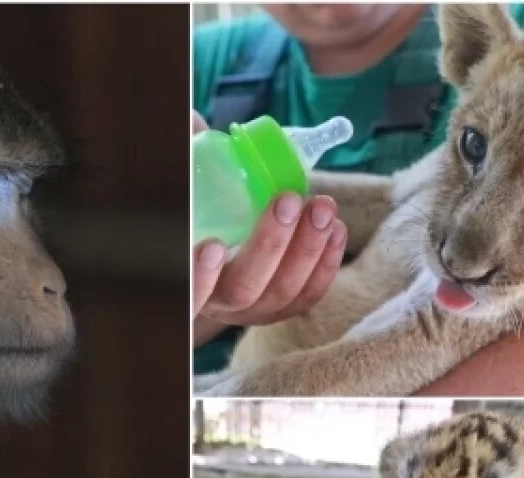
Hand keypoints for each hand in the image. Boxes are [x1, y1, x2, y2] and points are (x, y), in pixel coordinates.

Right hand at [191, 113, 345, 346]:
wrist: (216, 259)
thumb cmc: (199, 220)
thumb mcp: (188, 196)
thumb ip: (188, 167)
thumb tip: (194, 121)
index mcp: (187, 281)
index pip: (188, 291)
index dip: (198, 276)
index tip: (214, 245)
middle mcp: (218, 303)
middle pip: (244, 288)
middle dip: (270, 245)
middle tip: (287, 201)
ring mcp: (252, 310)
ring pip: (281, 292)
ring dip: (307, 249)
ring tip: (322, 206)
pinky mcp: (282, 308)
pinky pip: (307, 295)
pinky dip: (325, 264)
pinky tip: (336, 229)